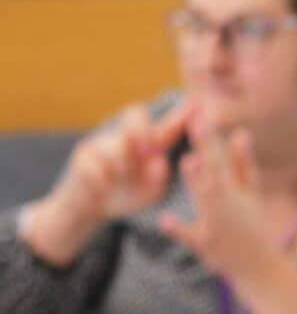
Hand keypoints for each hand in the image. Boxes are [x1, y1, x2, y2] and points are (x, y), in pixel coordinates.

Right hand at [28, 99, 191, 265]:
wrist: (93, 208)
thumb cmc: (129, 195)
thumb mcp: (151, 191)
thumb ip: (158, 179)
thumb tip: (159, 162)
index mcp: (149, 145)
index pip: (166, 127)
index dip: (180, 116)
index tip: (196, 104)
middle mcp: (127, 137)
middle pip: (134, 114)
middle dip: (142, 128)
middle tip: (149, 149)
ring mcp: (103, 143)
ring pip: (114, 144)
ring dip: (120, 163)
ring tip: (122, 176)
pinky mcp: (82, 156)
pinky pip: (93, 165)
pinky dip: (101, 179)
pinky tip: (102, 188)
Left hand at [158, 117, 275, 285]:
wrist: (261, 267)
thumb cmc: (253, 228)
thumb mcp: (251, 195)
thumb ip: (243, 164)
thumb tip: (240, 133)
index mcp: (236, 190)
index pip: (220, 158)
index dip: (209, 136)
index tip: (200, 113)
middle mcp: (228, 203)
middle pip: (215, 171)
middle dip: (206, 146)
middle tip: (196, 120)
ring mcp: (218, 223)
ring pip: (207, 199)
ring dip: (198, 181)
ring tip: (189, 161)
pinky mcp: (206, 245)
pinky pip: (191, 237)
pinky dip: (179, 229)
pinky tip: (166, 220)